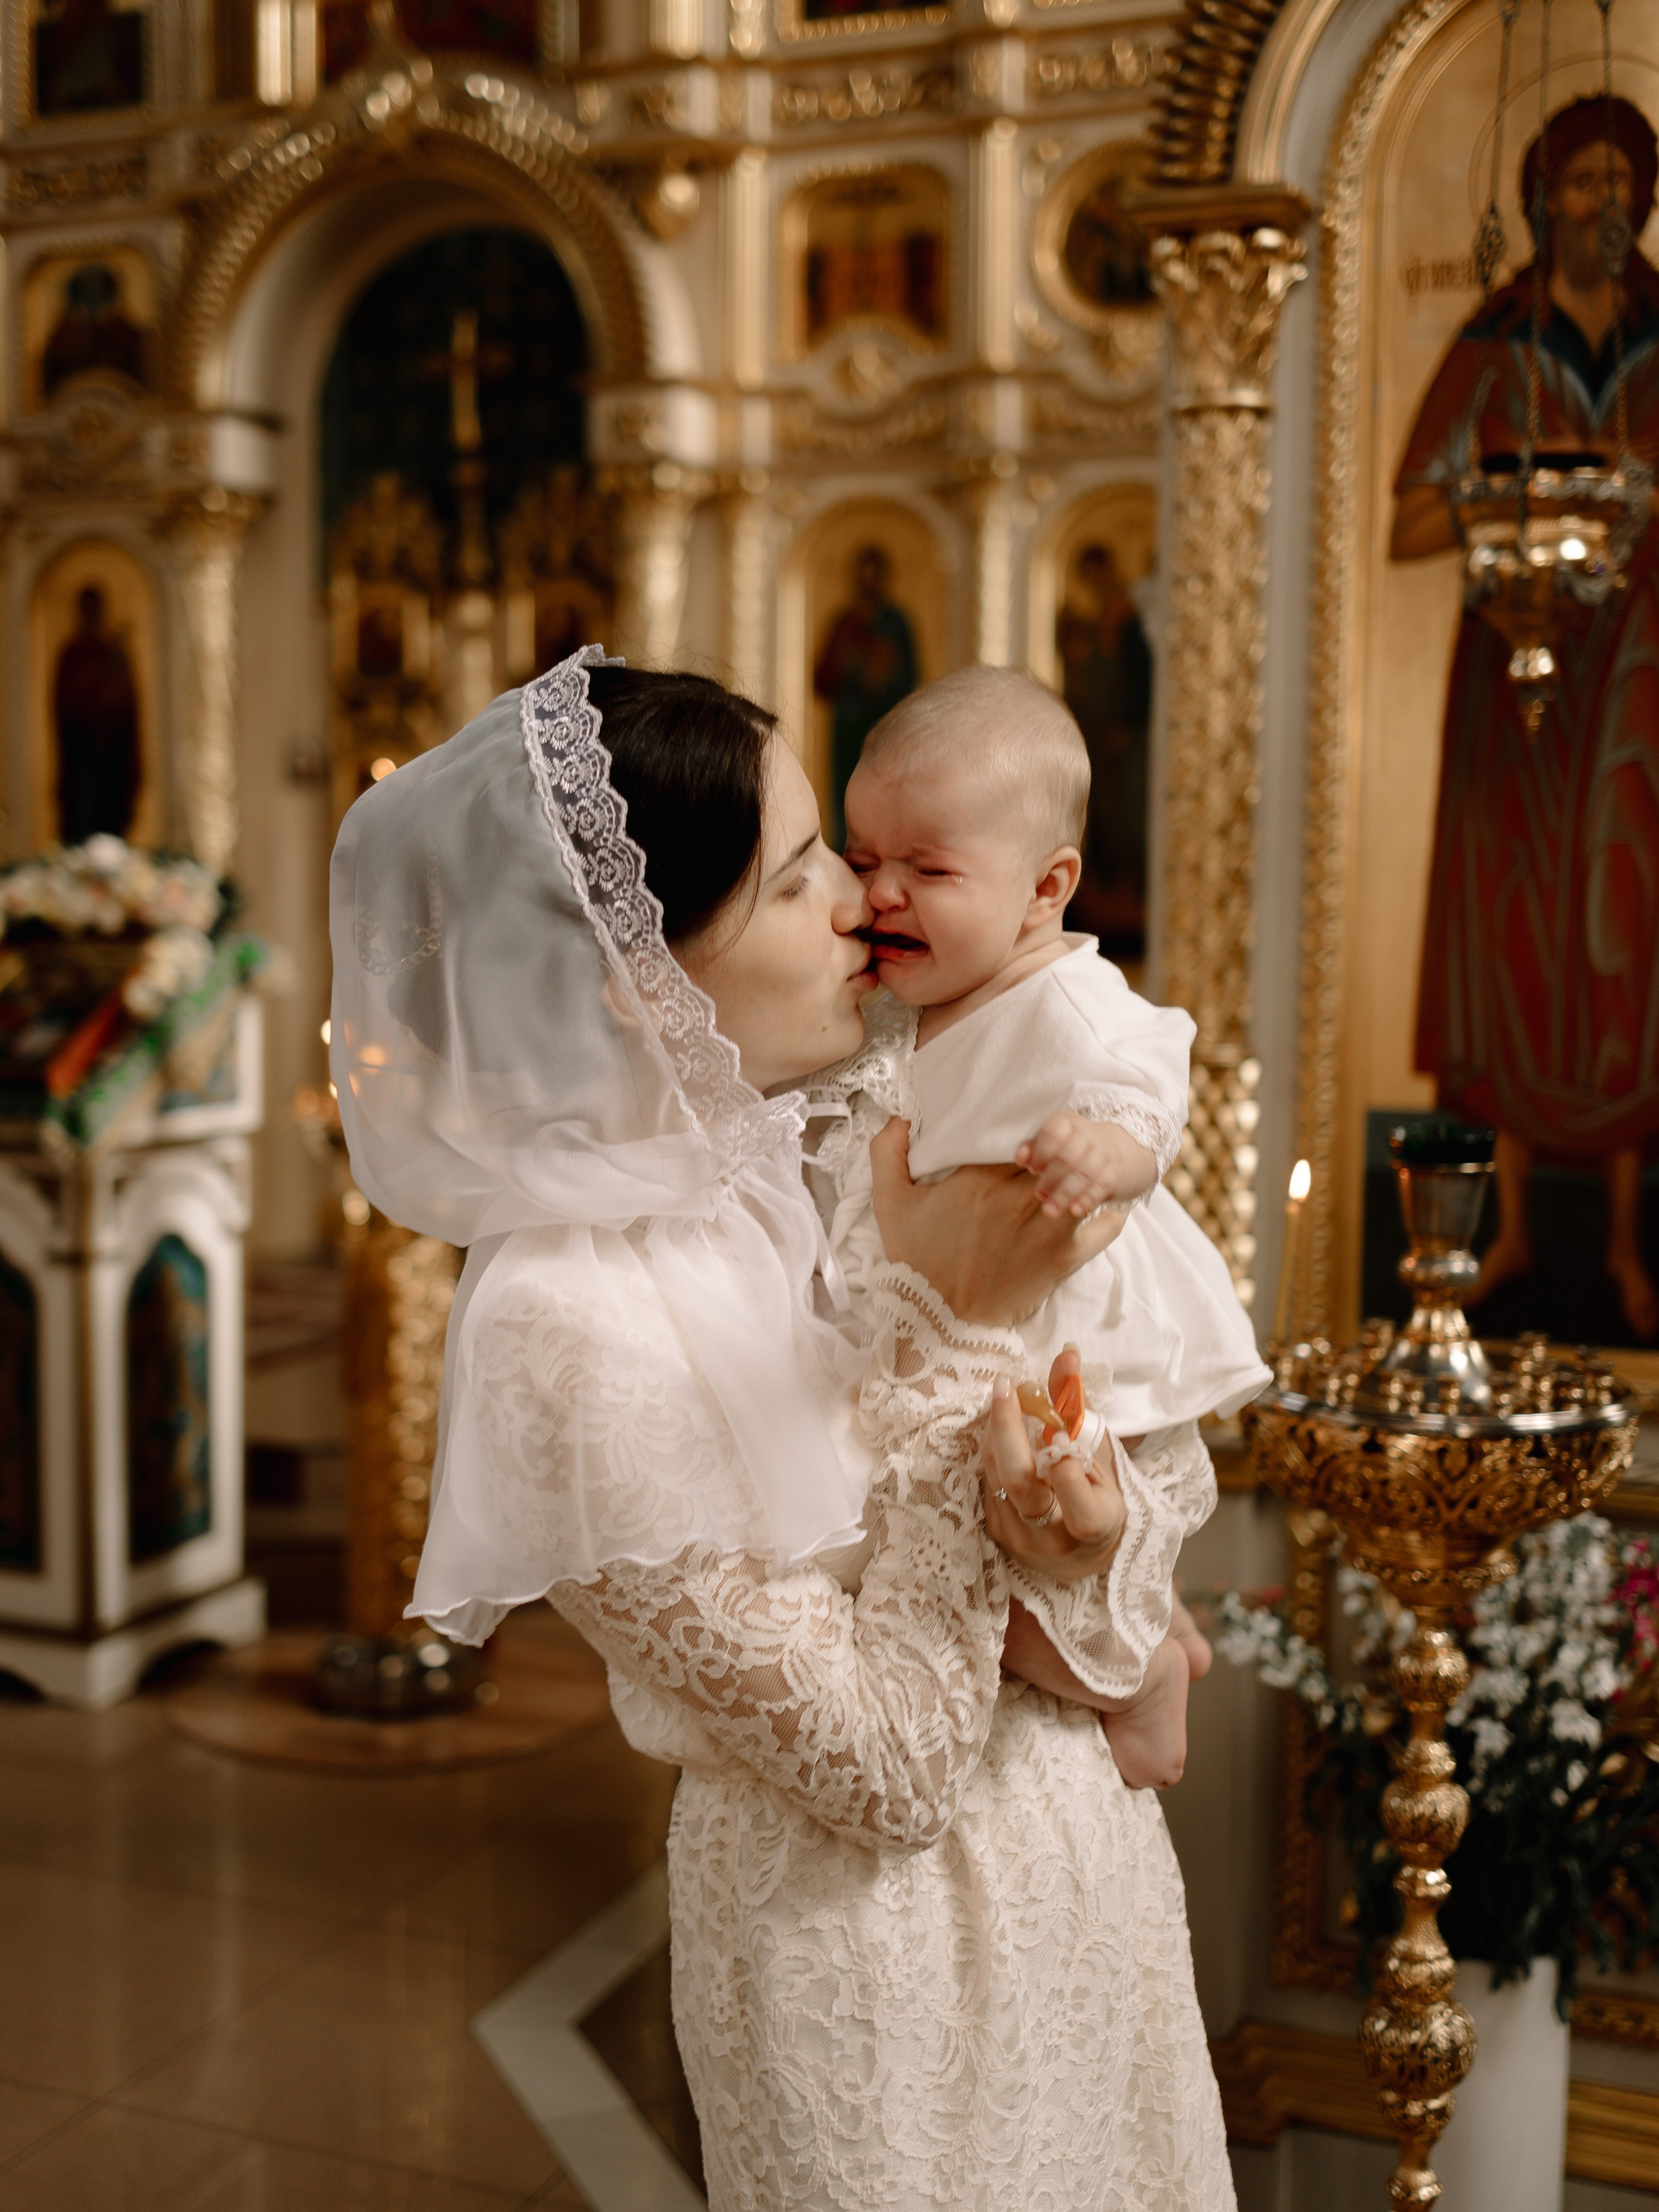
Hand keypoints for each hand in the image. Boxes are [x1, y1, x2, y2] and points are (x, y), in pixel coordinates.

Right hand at [871, 1118, 1128, 1325]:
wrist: (940, 1320)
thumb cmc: (916, 1261)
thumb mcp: (888, 1203)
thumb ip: (886, 1152)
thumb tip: (901, 1118)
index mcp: (980, 1178)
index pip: (1025, 1136)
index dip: (1033, 1134)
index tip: (1031, 1139)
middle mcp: (1019, 1197)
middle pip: (1058, 1153)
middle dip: (1063, 1149)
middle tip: (1063, 1150)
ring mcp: (1047, 1226)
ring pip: (1084, 1180)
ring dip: (1087, 1173)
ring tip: (1085, 1171)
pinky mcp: (1066, 1255)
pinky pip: (1106, 1223)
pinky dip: (1111, 1209)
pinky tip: (1104, 1202)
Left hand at [982, 1347, 1126, 1583]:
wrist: (1079, 1554)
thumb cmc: (1098, 1497)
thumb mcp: (1099, 1455)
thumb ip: (1079, 1407)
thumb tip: (1066, 1353)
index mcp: (1095, 1526)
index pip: (1080, 1509)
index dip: (1067, 1473)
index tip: (1059, 1433)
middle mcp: (1054, 1538)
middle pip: (1020, 1484)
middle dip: (1008, 1427)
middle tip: (1006, 1386)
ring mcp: (1020, 1538)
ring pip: (997, 1476)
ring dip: (996, 1431)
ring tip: (1004, 1397)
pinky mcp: (996, 1532)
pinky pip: (987, 1482)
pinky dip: (994, 1450)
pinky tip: (1001, 1430)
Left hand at [1015, 1112, 1156, 1219]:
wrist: (1120, 1152)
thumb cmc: (1076, 1148)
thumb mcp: (1056, 1143)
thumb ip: (1034, 1149)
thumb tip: (1020, 1157)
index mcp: (1069, 1123)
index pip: (1054, 1132)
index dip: (1041, 1151)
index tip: (1033, 1169)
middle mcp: (1088, 1135)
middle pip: (1068, 1156)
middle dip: (1051, 1177)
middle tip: (1039, 1194)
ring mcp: (1104, 1154)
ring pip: (1083, 1174)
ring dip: (1065, 1194)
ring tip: (1050, 1211)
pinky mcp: (1114, 1174)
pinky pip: (1100, 1187)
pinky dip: (1087, 1199)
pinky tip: (1075, 1211)